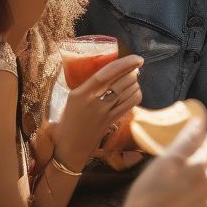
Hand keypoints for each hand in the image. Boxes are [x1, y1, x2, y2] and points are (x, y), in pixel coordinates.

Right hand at [54, 56, 143, 170]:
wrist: (69, 148)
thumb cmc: (69, 119)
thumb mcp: (72, 99)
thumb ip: (89, 85)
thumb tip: (110, 70)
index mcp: (80, 93)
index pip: (106, 73)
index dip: (125, 63)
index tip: (137, 58)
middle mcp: (93, 101)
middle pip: (122, 81)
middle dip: (132, 72)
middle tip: (134, 69)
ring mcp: (104, 112)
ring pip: (129, 91)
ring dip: (135, 83)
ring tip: (133, 80)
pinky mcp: (113, 121)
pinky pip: (131, 103)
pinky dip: (136, 94)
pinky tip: (133, 92)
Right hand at [116, 113, 206, 206]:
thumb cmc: (149, 193)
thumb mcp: (165, 161)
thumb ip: (187, 138)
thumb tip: (201, 119)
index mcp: (205, 165)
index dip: (197, 140)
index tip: (181, 148)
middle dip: (194, 164)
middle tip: (169, 173)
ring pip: (206, 185)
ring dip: (194, 184)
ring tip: (170, 192)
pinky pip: (201, 206)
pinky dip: (191, 204)